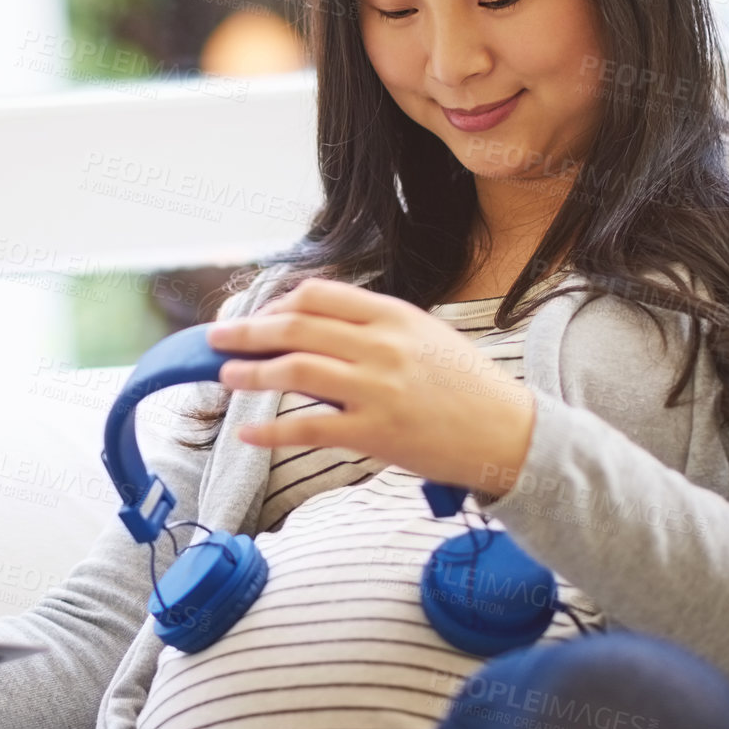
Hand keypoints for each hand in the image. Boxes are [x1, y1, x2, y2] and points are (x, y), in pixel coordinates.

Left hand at [203, 276, 536, 496]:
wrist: (510, 433)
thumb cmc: (465, 385)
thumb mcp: (424, 334)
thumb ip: (373, 325)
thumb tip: (314, 319)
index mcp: (394, 316)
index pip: (319, 294)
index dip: (278, 303)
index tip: (259, 316)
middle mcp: (382, 346)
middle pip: (296, 327)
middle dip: (248, 331)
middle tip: (218, 338)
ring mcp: (378, 390)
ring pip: (295, 371)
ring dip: (251, 373)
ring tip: (226, 377)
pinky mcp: (375, 433)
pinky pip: (308, 428)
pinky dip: (271, 430)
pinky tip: (248, 431)